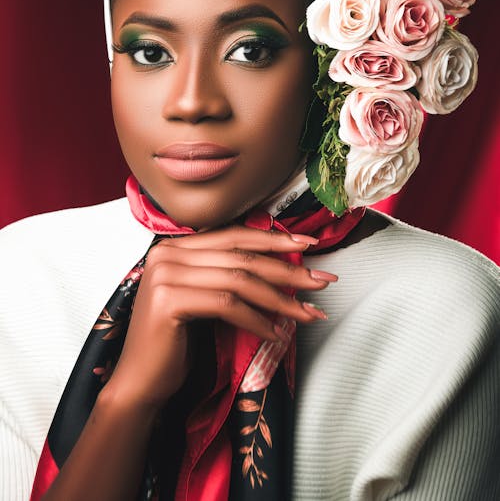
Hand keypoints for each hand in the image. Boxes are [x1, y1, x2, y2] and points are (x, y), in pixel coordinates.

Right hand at [105, 225, 336, 411]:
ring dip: (281, 299)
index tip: (308, 246)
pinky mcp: (169, 300)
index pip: (234, 236)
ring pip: (239, 279)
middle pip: (241, 256)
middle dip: (287, 269)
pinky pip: (227, 304)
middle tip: (322, 282)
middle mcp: (167, 253)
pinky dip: (257, 319)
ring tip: (309, 313)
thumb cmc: (176, 342)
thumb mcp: (202, 298)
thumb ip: (225, 274)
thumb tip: (282, 267)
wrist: (140, 381)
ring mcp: (166, 275)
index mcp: (174, 246)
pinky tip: (276, 334)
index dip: (274, 239)